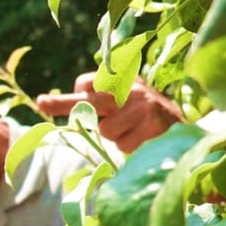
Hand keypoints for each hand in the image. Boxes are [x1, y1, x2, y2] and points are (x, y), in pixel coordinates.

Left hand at [35, 73, 182, 153]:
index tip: (58, 103)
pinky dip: (129, 146)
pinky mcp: (152, 124)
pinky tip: (143, 138)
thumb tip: (64, 109)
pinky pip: (124, 144)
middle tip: (41, 102)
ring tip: (132, 130)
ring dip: (115, 136)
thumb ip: (100, 100)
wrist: (184, 125)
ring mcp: (143, 105)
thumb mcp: (125, 99)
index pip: (87, 83)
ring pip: (106, 130)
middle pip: (89, 99)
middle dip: (62, 103)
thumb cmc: (145, 114)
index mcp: (123, 79)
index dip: (78, 94)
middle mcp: (131, 88)